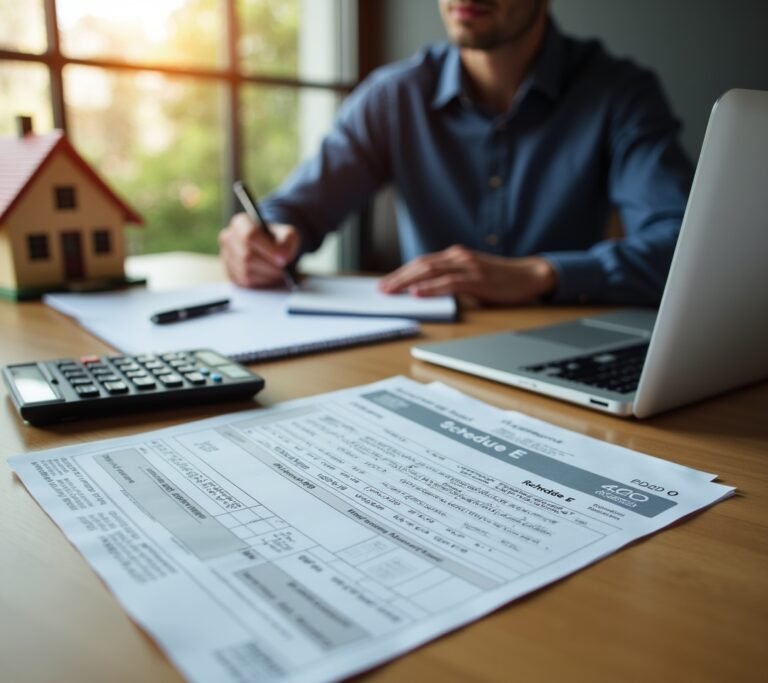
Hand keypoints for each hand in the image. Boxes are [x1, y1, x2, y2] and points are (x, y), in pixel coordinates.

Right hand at [219, 213, 300, 287]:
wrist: (270, 252)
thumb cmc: (278, 241)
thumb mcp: (287, 235)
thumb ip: (288, 242)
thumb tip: (283, 257)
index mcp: (241, 223)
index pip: (250, 235)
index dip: (268, 249)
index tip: (284, 259)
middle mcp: (229, 239)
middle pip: (247, 256)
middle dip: (269, 265)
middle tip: (284, 269)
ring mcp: (227, 258)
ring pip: (246, 272)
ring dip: (266, 275)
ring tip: (279, 272)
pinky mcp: (230, 274)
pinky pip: (245, 282)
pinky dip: (261, 282)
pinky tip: (269, 276)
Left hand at [378, 245, 556, 304]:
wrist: (529, 276)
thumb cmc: (499, 280)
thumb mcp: (470, 276)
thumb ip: (450, 280)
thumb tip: (424, 293)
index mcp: (455, 256)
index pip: (421, 263)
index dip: (401, 273)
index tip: (385, 283)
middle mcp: (458, 257)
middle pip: (421, 265)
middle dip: (398, 278)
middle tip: (381, 289)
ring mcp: (468, 266)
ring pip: (431, 271)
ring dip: (408, 282)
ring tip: (392, 291)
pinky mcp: (478, 278)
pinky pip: (450, 283)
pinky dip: (432, 288)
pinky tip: (418, 292)